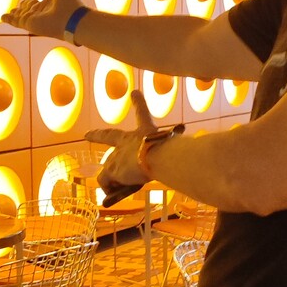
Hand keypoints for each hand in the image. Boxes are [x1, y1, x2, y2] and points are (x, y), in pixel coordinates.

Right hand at [2, 0, 85, 38]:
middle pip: (34, 6)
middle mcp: (45, 9)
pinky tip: (2, 17)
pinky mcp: (28, 23)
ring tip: (11, 11)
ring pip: (24, 14)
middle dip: (28, 4)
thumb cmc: (71, 0)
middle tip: (23, 3)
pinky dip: (8, 19)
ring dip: (17, 12)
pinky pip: (15, 21)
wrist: (70, 19)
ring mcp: (36, 17)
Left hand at [85, 92, 171, 207]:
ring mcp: (116, 155)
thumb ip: (178, 152)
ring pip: (107, 168)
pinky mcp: (111, 169)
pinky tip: (116, 194)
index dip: (139, 103)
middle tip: (88, 135)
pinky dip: (109, 189)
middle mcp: (126, 140)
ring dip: (113, 179)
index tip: (134, 92)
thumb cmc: (171, 151)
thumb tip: (198, 162)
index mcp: (144, 131)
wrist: (159, 156)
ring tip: (121, 188)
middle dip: (97, 135)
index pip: (142, 113)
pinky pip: (104, 182)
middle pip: (109, 136)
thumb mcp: (175, 147)